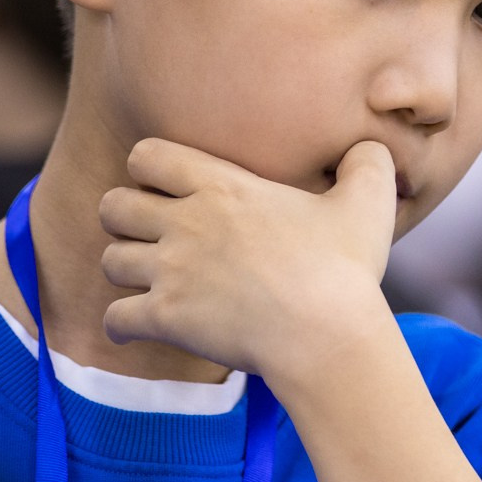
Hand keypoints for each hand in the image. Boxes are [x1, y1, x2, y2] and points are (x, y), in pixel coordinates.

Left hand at [97, 137, 397, 375]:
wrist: (325, 334)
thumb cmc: (346, 269)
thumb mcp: (368, 203)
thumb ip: (366, 164)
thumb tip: (371, 147)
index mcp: (223, 187)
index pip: (146, 154)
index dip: (149, 169)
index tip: (169, 188)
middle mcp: (187, 223)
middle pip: (113, 205)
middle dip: (125, 219)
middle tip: (152, 236)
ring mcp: (172, 271)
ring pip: (110, 261)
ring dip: (126, 271)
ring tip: (150, 281)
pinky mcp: (166, 318)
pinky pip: (115, 317)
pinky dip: (121, 324)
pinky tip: (138, 327)